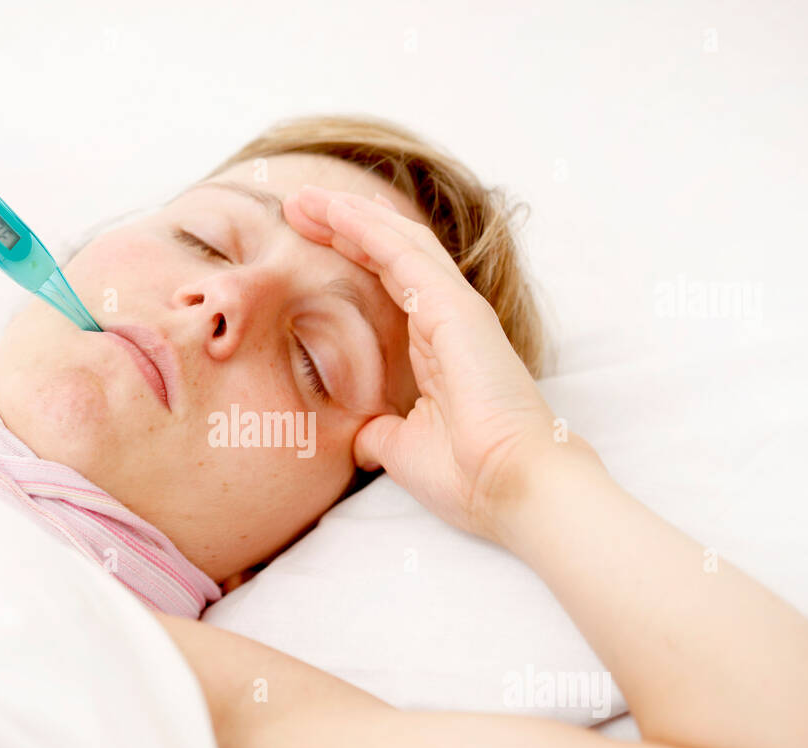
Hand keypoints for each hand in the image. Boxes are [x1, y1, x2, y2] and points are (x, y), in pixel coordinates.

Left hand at [284, 185, 596, 543]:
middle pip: (390, 252)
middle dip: (343, 224)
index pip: (387, 281)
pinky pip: (405, 257)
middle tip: (297, 204)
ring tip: (304, 197)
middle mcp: (447, 319)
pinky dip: (368, 229)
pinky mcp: (457, 311)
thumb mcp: (402, 448)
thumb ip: (381, 432)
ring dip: (350, 215)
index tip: (304, 237)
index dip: (348, 253)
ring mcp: (455, 310)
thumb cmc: (468, 476)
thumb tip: (360, 437)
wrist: (510, 489)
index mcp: (435, 345)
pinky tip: (336, 211)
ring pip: (397, 243)